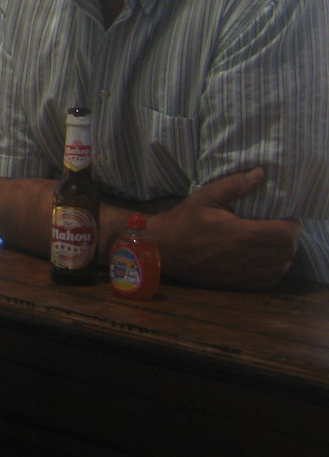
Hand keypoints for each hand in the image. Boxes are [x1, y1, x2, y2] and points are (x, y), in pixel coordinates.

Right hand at [150, 169, 298, 289]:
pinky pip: (268, 281)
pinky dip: (274, 270)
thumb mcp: (206, 196)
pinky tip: (266, 259)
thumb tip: (260, 173)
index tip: (287, 217)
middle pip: (287, 252)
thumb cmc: (185, 220)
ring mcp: (242, 273)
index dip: (292, 225)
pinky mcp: (237, 283)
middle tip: (282, 228)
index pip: (285, 234)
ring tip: (275, 243)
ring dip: (284, 255)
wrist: (164, 248)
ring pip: (281, 268)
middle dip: (290, 239)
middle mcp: (246, 257)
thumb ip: (235, 185)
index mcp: (242, 234)